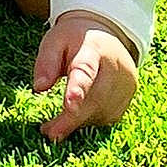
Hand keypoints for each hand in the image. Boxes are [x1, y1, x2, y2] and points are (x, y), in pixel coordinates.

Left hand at [32, 12, 138, 141]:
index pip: (86, 69)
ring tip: (54, 127)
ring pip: (101, 112)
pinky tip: (75, 117)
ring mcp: (126, 84)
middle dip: (71, 119)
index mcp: (93, 48)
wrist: (105, 35)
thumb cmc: (74, 41)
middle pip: (95, 98)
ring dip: (77, 122)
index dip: (78, 89)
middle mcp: (116, 67)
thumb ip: (46, 62)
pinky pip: (107, 117)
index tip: (69, 106)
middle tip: (48, 132)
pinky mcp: (128, 98)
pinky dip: (88, 121)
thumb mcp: (55, 41)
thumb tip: (39, 88)